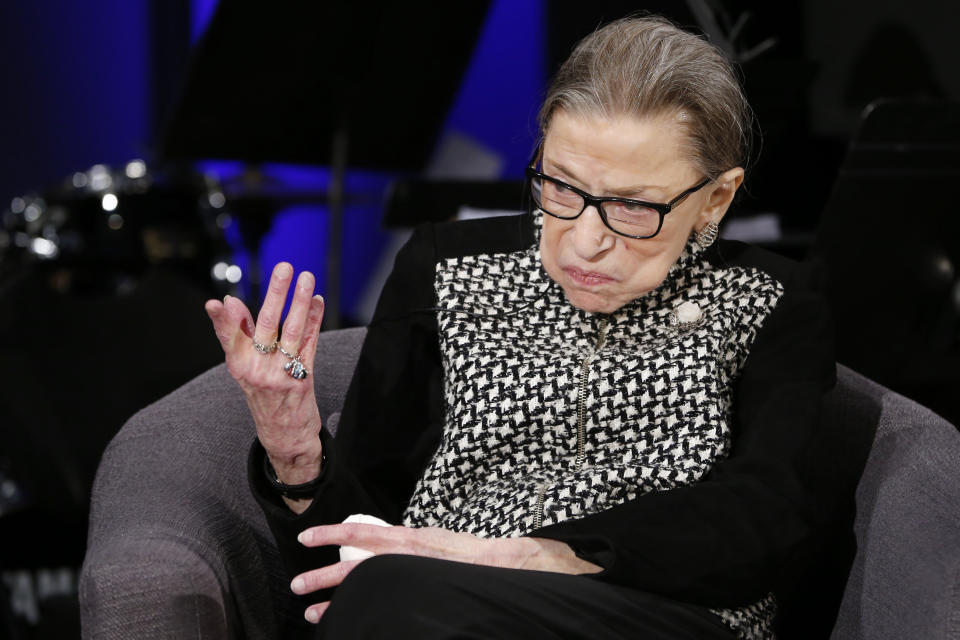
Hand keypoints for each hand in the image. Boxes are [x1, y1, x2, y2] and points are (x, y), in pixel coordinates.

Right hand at [204, 263, 324, 507]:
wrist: (284, 435)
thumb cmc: (262, 395)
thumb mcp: (243, 368)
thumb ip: (238, 334)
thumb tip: (229, 302)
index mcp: (238, 365)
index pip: (229, 337)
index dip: (222, 320)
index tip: (218, 302)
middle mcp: (258, 369)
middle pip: (267, 325)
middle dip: (276, 293)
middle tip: (284, 268)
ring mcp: (282, 374)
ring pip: (292, 330)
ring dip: (301, 301)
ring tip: (307, 278)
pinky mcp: (303, 378)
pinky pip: (310, 343)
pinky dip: (314, 320)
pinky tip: (317, 301)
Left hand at [291, 523, 601, 622]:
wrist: (499, 566)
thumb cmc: (465, 554)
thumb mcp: (432, 540)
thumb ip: (407, 544)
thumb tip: (383, 547)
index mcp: (407, 537)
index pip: (360, 531)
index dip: (331, 533)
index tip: (306, 537)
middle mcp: (404, 554)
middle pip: (353, 565)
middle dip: (322, 576)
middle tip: (296, 585)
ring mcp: (409, 575)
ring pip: (363, 588)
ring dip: (335, 602)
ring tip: (311, 613)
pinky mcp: (417, 590)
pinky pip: (384, 603)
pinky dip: (365, 612)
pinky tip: (350, 622)